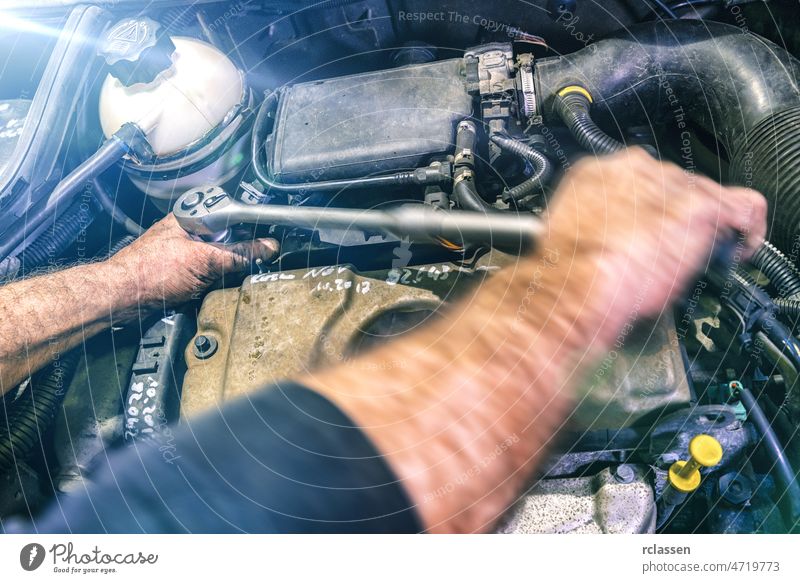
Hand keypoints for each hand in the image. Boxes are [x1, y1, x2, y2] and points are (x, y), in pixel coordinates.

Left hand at [110, 214, 278, 307]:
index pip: (233, 216)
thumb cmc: (148, 272)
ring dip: (223, 272)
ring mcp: (184, 253)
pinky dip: (212, 284)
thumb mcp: (204, 260)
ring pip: (219, 259)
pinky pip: (207, 275)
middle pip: (228, 239)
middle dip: (237, 254)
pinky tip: (206, 290)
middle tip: (242, 266)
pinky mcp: (181, 273)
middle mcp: (188, 232)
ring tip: (216, 279)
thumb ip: (239, 254)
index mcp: (191, 216)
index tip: (265, 245)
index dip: (250, 230)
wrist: (122, 300)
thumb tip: (267, 248)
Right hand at [532, 147, 766, 346]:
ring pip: (706, 193)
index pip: (641, 181)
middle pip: (675, 184)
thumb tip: (636, 240)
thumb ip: (612, 226)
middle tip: (674, 250)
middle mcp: (633, 169)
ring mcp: (667, 184)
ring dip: (707, 225)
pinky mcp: (697, 205)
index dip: (652, 210)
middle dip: (678, 217)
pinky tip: (739, 246)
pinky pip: (743, 207)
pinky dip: (747, 227)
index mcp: (597, 174)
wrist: (571, 288)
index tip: (656, 231)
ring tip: (700, 254)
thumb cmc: (565, 276)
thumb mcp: (580, 238)